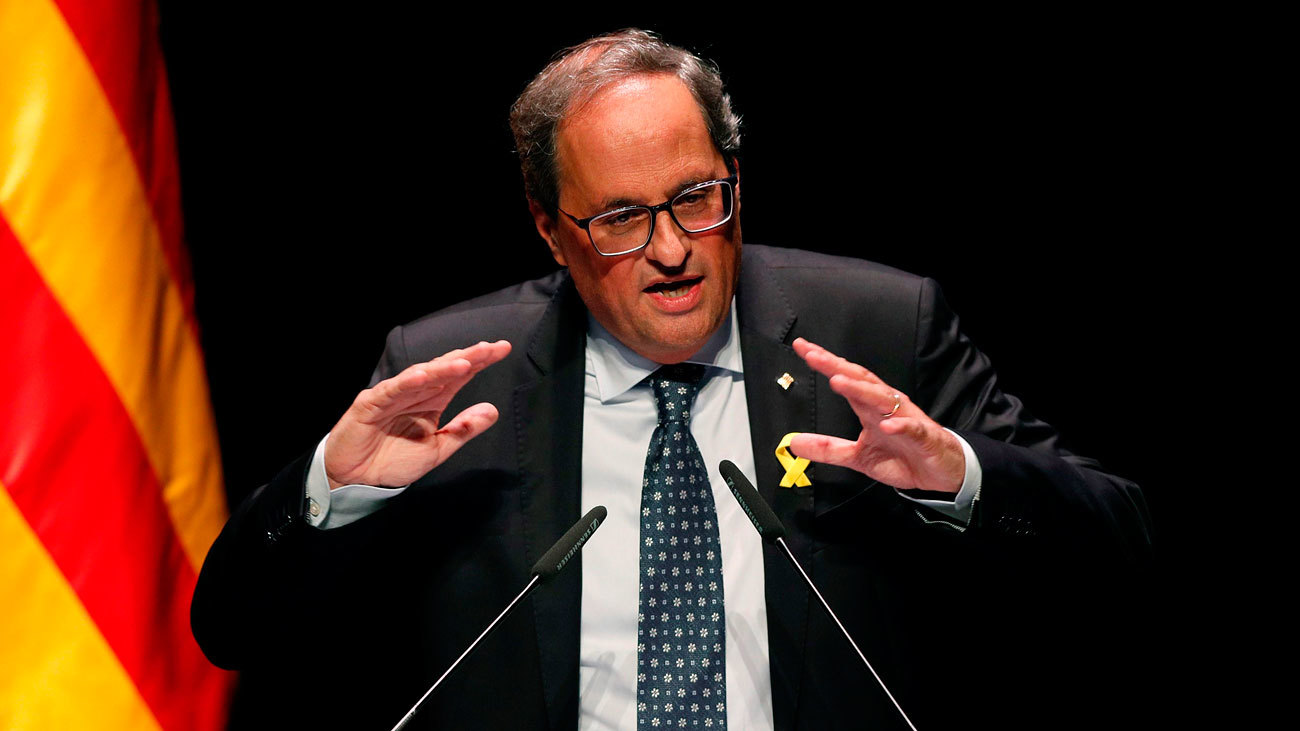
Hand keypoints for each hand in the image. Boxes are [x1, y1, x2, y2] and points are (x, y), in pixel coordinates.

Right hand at [323, 340, 512, 488]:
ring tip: (465, 362)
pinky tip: (424, 376)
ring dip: (442, 368)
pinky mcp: (370, 404)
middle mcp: (414, 393)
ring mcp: (392, 395)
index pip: (459, 376)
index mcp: (432, 400)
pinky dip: (406, 382)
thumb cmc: (393, 461)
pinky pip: (390, 391)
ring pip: (420, 376)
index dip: (480, 362)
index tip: (502, 349)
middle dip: (468, 357)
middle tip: (492, 348)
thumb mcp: (437, 448)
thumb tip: (492, 410)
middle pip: (444, 369)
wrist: (357, 480)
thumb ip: (463, 430)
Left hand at [789, 337, 963, 493]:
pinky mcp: (922, 436)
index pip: (844, 378)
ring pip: (881, 398)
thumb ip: (827, 449)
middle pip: (859, 380)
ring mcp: (905, 418)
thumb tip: (794, 443)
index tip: (803, 349)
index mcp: (869, 407)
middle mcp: (886, 405)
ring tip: (838, 382)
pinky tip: (887, 424)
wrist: (940, 470)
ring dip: (860, 389)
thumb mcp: (857, 456)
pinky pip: (911, 427)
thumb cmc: (902, 455)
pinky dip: (899, 424)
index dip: (824, 363)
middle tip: (813, 355)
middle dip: (836, 366)